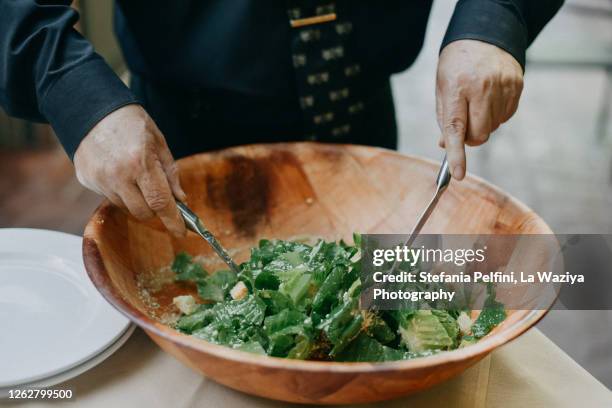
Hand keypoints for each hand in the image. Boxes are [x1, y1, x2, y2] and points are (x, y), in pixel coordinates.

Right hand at [74, 104, 186, 235]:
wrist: (93, 108)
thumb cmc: (132, 123)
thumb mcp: (159, 142)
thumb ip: (170, 173)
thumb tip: (180, 201)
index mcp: (140, 163)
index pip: (160, 203)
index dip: (173, 221)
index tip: (181, 232)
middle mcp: (118, 175)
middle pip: (143, 212)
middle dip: (155, 209)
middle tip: (160, 195)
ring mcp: (99, 179)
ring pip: (126, 207)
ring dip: (136, 200)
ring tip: (136, 176)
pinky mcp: (87, 180)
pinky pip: (109, 197)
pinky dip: (120, 192)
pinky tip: (119, 172)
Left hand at [436, 39, 523, 179]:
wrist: (483, 36)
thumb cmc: (456, 66)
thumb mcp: (441, 87)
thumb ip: (444, 117)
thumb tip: (446, 145)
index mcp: (457, 87)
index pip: (456, 128)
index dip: (457, 153)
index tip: (458, 174)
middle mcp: (482, 87)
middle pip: (479, 134)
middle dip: (471, 138)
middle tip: (465, 128)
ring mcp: (503, 86)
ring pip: (493, 128)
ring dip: (483, 125)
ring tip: (477, 104)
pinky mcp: (517, 86)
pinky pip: (506, 117)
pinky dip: (496, 116)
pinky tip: (490, 100)